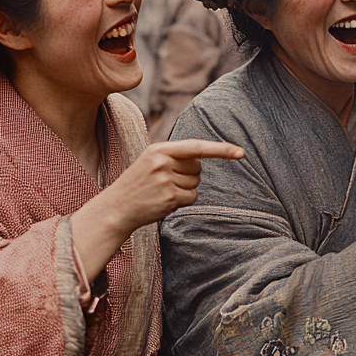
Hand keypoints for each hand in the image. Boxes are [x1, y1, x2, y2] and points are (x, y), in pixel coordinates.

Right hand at [72, 138, 243, 278]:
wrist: (115, 208)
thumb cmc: (137, 184)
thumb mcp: (150, 161)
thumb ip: (174, 156)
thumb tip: (202, 157)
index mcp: (159, 149)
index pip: (196, 147)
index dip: (220, 149)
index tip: (240, 152)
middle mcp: (163, 162)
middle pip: (197, 168)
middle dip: (189, 175)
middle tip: (166, 181)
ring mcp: (166, 181)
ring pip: (195, 184)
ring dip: (185, 189)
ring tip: (162, 191)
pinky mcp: (169, 198)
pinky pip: (192, 197)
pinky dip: (183, 201)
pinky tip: (164, 201)